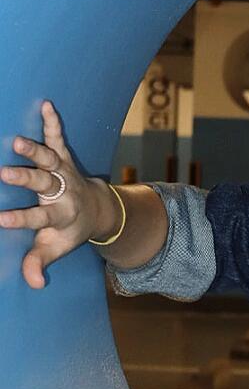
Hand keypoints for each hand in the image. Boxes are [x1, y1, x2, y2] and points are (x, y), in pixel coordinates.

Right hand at [0, 100, 108, 288]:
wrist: (99, 209)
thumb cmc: (70, 230)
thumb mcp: (57, 248)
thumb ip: (41, 262)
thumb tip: (33, 283)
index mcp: (60, 215)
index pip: (38, 218)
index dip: (21, 219)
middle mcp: (63, 191)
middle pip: (43, 183)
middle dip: (25, 178)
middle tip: (3, 173)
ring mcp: (65, 171)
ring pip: (50, 159)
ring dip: (35, 150)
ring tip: (17, 141)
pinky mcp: (65, 156)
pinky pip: (59, 138)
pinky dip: (53, 122)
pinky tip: (47, 104)